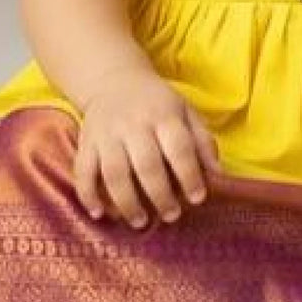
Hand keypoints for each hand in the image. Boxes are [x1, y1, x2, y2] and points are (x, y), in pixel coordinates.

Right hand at [73, 63, 222, 227]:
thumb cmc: (157, 103)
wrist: (114, 80)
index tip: (198, 198)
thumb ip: (202, 141)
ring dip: (127, 202)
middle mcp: (134, 124)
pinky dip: (89, 195)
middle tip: (172, 215)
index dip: (190, 175)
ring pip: (114, 173)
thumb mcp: (185, 111)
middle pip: (147, 165)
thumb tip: (218, 175)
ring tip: (141, 221)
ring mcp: (107, 133)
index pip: (179, 148)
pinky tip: (100, 214)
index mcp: (163, 115)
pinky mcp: (86, 142)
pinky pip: (83, 171)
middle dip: (160, 196)